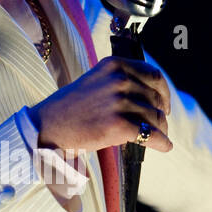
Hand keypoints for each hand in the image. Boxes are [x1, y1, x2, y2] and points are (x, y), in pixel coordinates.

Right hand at [28, 56, 172, 154]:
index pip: (153, 74)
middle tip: (159, 125)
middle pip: (155, 98)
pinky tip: (164, 146)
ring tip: (158, 137)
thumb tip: (151, 97)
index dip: (163, 91)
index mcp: (114, 65)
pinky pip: (150, 134)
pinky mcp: (118, 124)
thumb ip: (121, 82)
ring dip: (160, 129)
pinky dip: (161, 142)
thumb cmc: (70, 108)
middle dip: (160, 114)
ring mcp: (119, 101)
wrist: (48, 126)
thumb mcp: (96, 82)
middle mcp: (119, 79)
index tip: (163, 103)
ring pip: (154, 117)